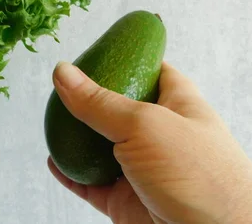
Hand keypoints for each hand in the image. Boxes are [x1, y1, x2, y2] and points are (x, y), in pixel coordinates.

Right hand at [48, 61, 251, 223]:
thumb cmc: (200, 173)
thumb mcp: (146, 124)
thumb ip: (100, 101)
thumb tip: (62, 71)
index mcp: (176, 103)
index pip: (150, 70)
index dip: (125, 56)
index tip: (95, 49)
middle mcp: (159, 133)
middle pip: (118, 108)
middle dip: (91, 99)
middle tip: (61, 87)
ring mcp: (142, 168)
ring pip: (102, 148)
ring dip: (77, 138)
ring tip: (51, 121)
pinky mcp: (127, 201)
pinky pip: (92, 184)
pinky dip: (72, 174)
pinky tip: (54, 161)